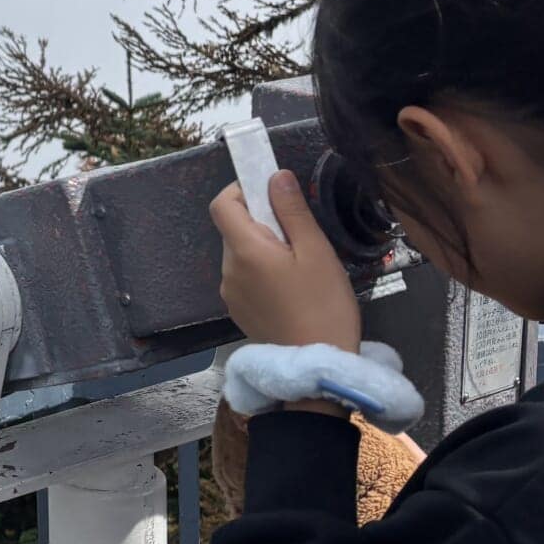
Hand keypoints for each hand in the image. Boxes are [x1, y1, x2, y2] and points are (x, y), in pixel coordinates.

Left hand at [210, 169, 360, 352]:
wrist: (315, 366)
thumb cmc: (323, 305)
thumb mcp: (315, 252)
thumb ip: (292, 211)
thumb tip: (275, 176)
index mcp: (244, 251)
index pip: (221, 204)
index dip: (241, 190)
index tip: (271, 194)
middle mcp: (229, 270)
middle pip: (233, 228)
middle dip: (261, 221)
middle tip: (298, 234)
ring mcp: (231, 293)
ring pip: (240, 253)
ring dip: (263, 247)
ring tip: (299, 264)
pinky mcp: (239, 310)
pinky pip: (245, 276)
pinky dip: (262, 270)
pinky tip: (291, 287)